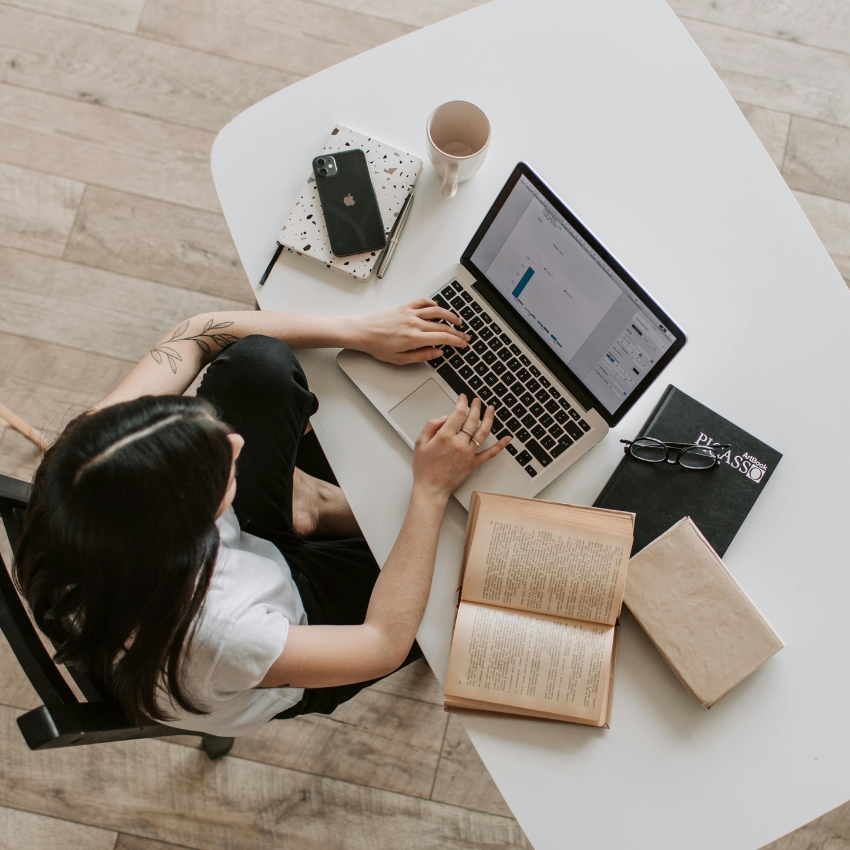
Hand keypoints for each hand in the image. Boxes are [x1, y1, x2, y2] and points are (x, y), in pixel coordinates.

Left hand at [349, 298, 469, 364]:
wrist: (362, 331)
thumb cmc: (377, 346)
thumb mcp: (400, 359)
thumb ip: (421, 356)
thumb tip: (437, 353)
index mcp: (414, 338)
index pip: (443, 338)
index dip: (456, 341)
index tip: (463, 344)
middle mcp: (414, 323)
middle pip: (443, 325)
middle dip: (457, 332)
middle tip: (464, 336)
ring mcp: (410, 313)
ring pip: (437, 311)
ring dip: (450, 316)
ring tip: (457, 321)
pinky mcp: (404, 307)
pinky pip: (423, 302)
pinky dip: (433, 304)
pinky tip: (437, 308)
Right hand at [411, 395, 510, 502]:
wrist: (431, 488)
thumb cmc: (424, 468)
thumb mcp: (419, 442)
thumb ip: (431, 425)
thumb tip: (445, 417)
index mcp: (445, 436)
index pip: (458, 413)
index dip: (462, 402)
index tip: (463, 398)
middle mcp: (459, 443)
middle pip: (472, 419)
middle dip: (476, 406)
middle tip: (476, 400)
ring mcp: (468, 453)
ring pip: (483, 432)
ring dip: (489, 418)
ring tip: (490, 409)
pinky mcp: (474, 463)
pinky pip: (490, 453)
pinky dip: (500, 445)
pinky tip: (507, 438)